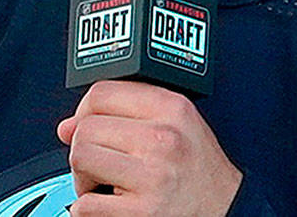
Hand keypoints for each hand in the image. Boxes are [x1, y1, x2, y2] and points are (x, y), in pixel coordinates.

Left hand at [55, 80, 242, 215]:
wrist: (228, 210)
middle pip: (86, 127)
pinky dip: (87, 208)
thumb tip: (68, 125)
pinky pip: (85, 205)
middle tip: (101, 163)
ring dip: (82, 177)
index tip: (85, 125)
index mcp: (171, 108)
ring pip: (81, 159)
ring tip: (103, 183)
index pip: (101, 92)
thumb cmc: (199, 170)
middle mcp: (164, 138)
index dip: (83, 110)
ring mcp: (153, 176)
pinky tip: (109, 204)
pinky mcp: (143, 213)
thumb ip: (127, 113)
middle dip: (84, 148)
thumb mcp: (177, 123)